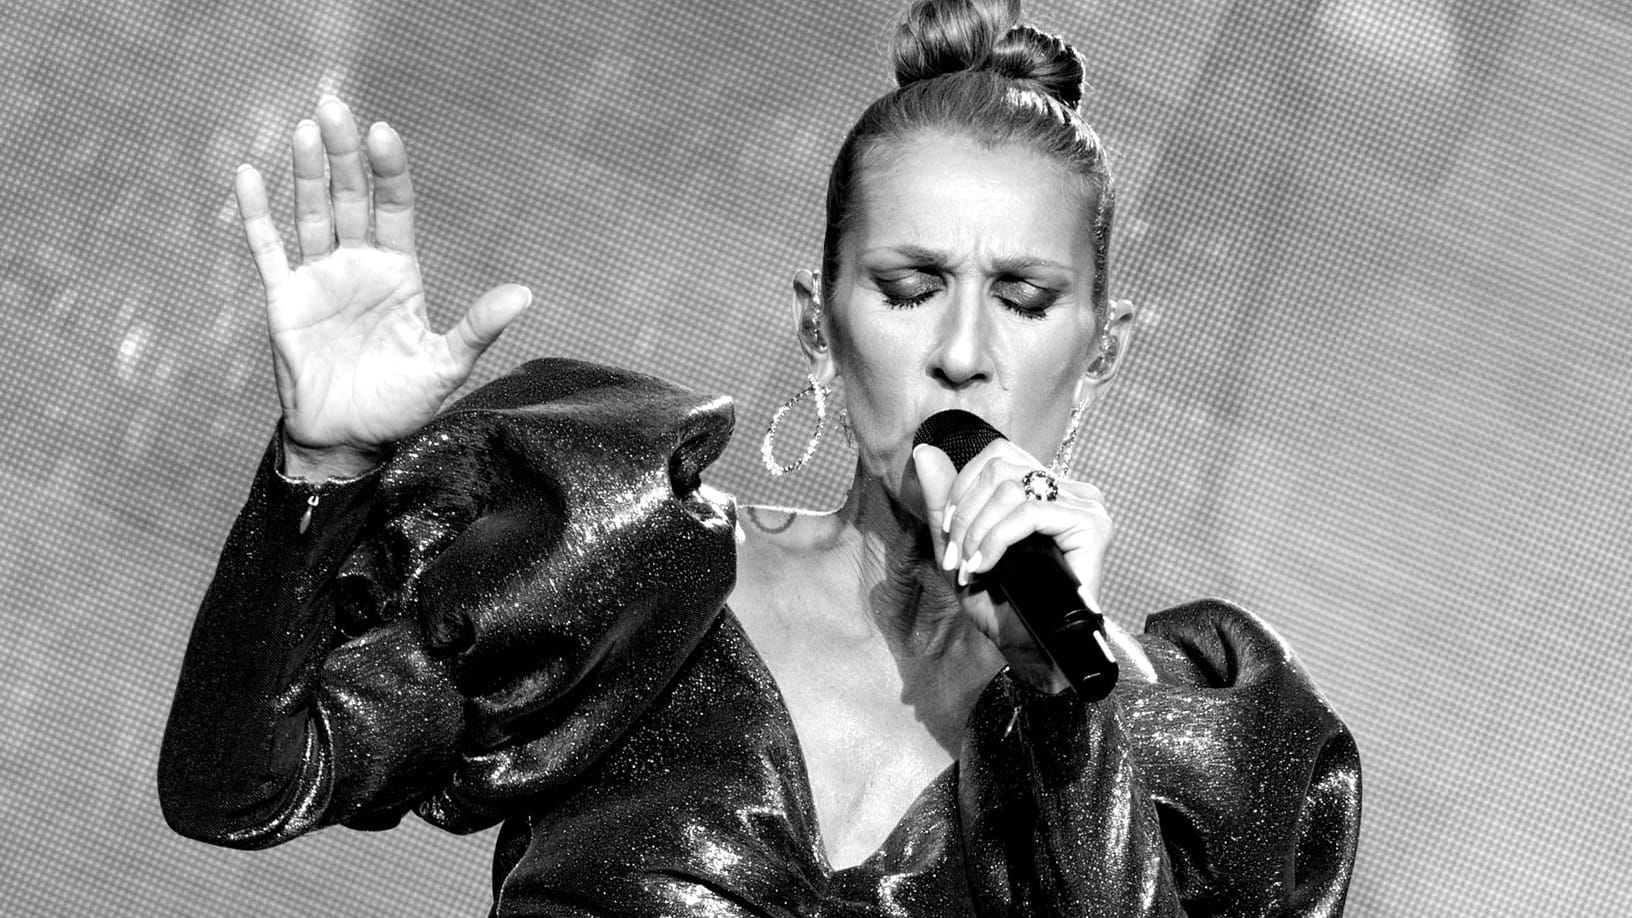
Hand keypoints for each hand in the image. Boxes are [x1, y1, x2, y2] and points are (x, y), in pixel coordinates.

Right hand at [235, 96, 532, 477]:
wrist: (350, 439)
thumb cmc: (402, 403)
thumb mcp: (447, 366)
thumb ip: (478, 327)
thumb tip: (525, 294)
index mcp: (398, 272)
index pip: (395, 208)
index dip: (388, 171)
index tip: (383, 133)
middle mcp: (358, 265)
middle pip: (349, 198)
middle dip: (343, 155)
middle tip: (335, 107)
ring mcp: (319, 278)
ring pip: (311, 213)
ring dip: (306, 173)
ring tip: (306, 130)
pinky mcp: (285, 299)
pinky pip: (267, 249)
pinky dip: (255, 213)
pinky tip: (248, 173)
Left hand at [912, 441, 1112, 692]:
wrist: (1028, 650)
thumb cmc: (1000, 603)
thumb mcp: (958, 547)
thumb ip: (942, 501)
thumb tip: (923, 451)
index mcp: (1045, 488)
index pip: (998, 454)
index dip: (963, 488)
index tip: (949, 533)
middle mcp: (1070, 490)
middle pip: (1001, 468)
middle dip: (966, 515)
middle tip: (956, 558)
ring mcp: (1086, 505)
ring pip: (1011, 488)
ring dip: (978, 531)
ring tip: (969, 567)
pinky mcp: (1092, 526)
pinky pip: (1030, 513)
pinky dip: (997, 540)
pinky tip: (985, 567)